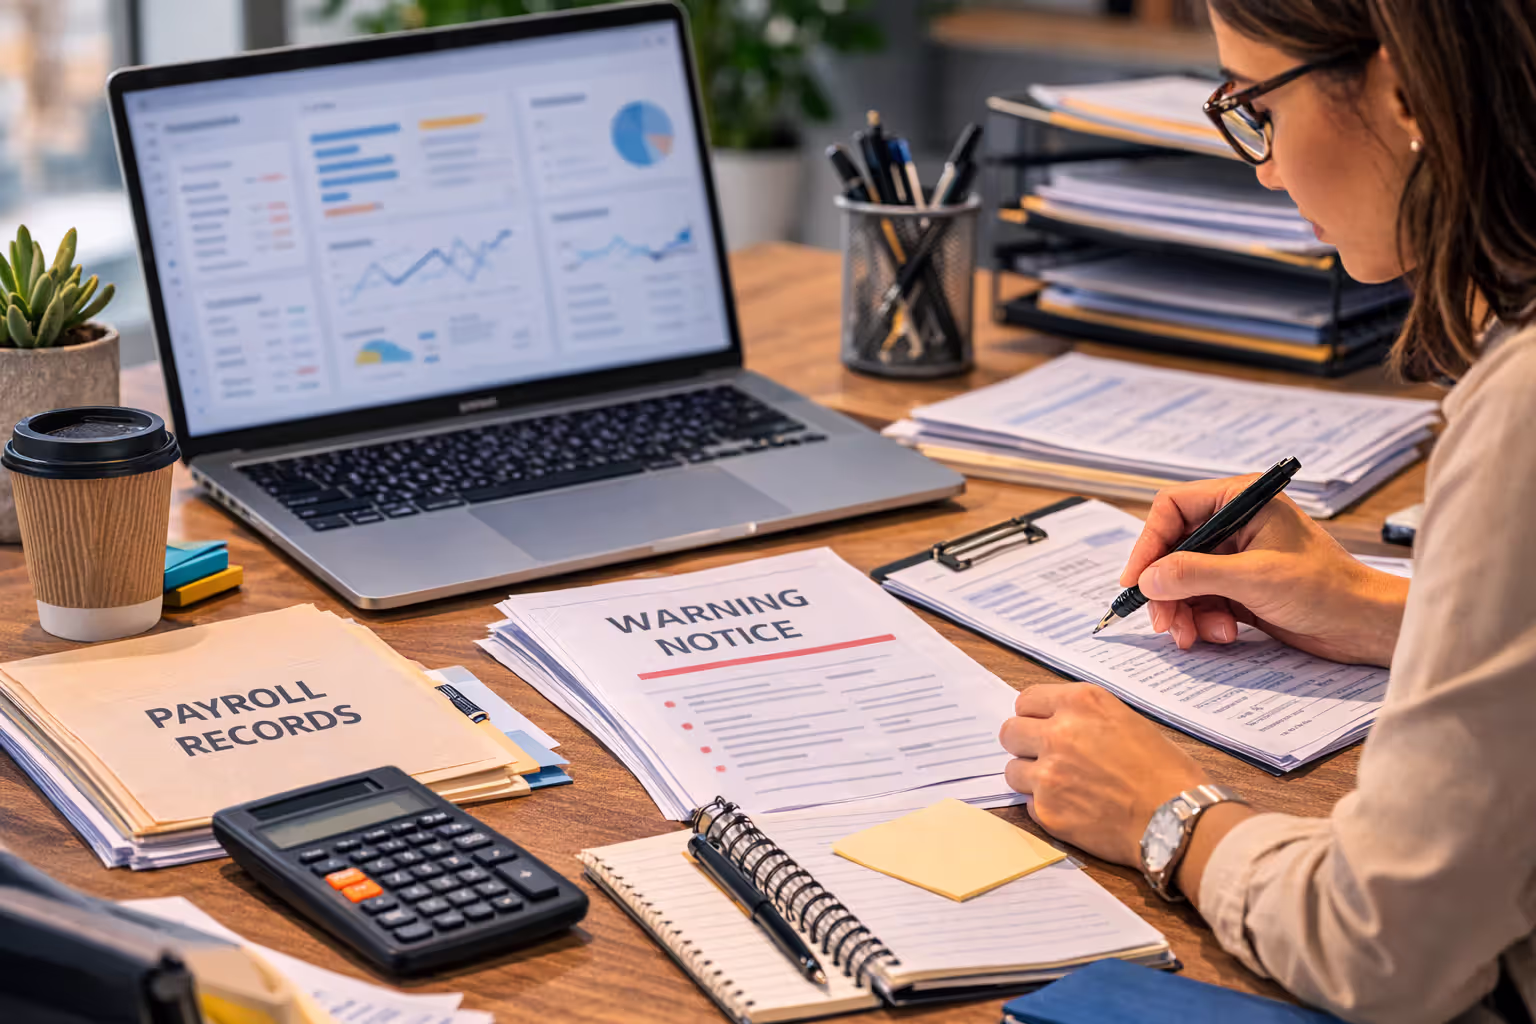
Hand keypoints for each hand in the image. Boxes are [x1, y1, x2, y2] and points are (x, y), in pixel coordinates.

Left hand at [1000, 683, 1209, 865]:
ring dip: (1030, 777)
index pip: (1026, 700)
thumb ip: (1084, 717)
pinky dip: (1044, 806)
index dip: (1033, 715)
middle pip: (1009, 732)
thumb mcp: (1126, 721)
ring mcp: (1048, 774)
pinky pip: (1028, 803)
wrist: (1177, 818)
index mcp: (1081, 704)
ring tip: (1061, 786)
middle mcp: (1058, 733)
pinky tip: (1073, 808)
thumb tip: (1055, 723)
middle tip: (1044, 756)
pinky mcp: (1047, 810)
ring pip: (1012, 770)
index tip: (1041, 726)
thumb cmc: (1165, 770)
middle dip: (1024, 744)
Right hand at [1122, 476, 1408, 665]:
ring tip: (1197, 636)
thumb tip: (1147, 579)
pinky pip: (1201, 600)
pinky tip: (1223, 635)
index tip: (1137, 580)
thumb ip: (1194, 574)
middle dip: (1166, 589)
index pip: (1173, 508)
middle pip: (1173, 550)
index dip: (1149, 543)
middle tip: (1164, 622)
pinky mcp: (1240, 587)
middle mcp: (1235, 523)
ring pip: (1183, 580)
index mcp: (1241, 500)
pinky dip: (1203, 620)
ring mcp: (1236, 557)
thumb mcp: (1253, 578)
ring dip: (1184, 611)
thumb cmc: (1325, 589)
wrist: (1365, 626)